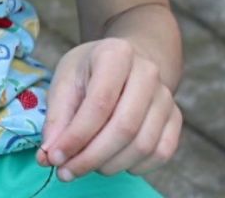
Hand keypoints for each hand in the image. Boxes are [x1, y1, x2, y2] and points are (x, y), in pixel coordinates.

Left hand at [37, 37, 181, 180]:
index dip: (76, 136)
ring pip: (143, 145)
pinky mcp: (176, 117)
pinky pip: (161, 153)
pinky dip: (135, 167)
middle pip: (124, 127)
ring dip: (110, 165)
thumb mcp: (66, 80)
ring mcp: (165, 95)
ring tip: (85, 164)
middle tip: (67, 171)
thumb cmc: (91, 71)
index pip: (99, 103)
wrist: (126, 62)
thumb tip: (48, 155)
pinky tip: (112, 161)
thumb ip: (57, 117)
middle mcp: (147, 72)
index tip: (55, 157)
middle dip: (92, 157)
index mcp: (116, 53)